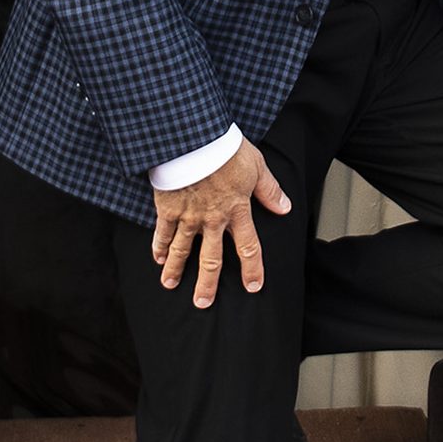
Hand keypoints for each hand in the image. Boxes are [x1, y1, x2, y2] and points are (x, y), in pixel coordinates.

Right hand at [152, 141, 291, 307]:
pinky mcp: (168, 208)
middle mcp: (213, 219)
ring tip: (170, 285)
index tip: (252, 286)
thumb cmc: (225, 148)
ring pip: (183, 250)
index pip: (248, 247)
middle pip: (211, 259)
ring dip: (177, 270)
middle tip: (203, 303)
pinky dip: (159, 247)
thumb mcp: (256, 166)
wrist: (193, 138)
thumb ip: (269, 190)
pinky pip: (163, 232)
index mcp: (237, 210)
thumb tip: (285, 208)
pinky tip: (157, 259)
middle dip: (207, 284)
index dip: (251, 269)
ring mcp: (189, 216)